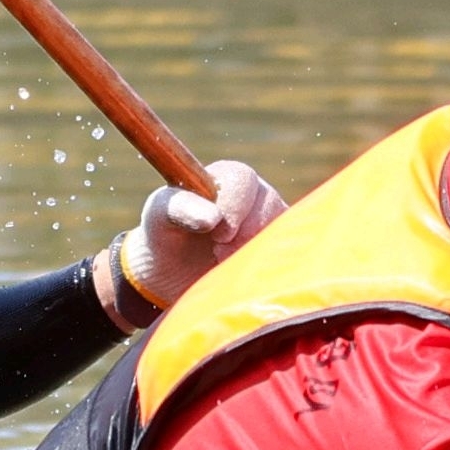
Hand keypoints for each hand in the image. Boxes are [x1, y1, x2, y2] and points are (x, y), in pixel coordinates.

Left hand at [116, 159, 285, 316]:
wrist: (175, 272)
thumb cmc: (166, 234)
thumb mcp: (161, 216)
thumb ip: (180, 208)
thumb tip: (212, 218)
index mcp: (226, 176)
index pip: (243, 180)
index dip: (232, 207)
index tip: (217, 234)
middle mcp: (256, 194)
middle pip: (269, 204)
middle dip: (244, 234)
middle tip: (219, 251)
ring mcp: (272, 220)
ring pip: (282, 230)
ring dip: (255, 251)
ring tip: (225, 260)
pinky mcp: (281, 246)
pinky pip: (289, 252)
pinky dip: (269, 264)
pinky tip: (244, 269)